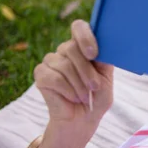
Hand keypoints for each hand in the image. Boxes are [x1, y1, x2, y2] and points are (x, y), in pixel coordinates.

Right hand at [33, 20, 113, 147]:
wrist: (83, 120)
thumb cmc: (97, 98)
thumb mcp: (106, 79)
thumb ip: (104, 61)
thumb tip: (105, 46)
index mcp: (83, 47)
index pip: (79, 27)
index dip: (85, 36)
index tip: (94, 54)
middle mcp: (65, 50)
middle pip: (72, 48)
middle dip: (86, 71)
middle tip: (95, 88)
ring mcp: (51, 61)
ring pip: (64, 64)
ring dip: (79, 85)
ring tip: (85, 97)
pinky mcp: (40, 74)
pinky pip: (53, 78)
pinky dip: (67, 90)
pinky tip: (73, 98)